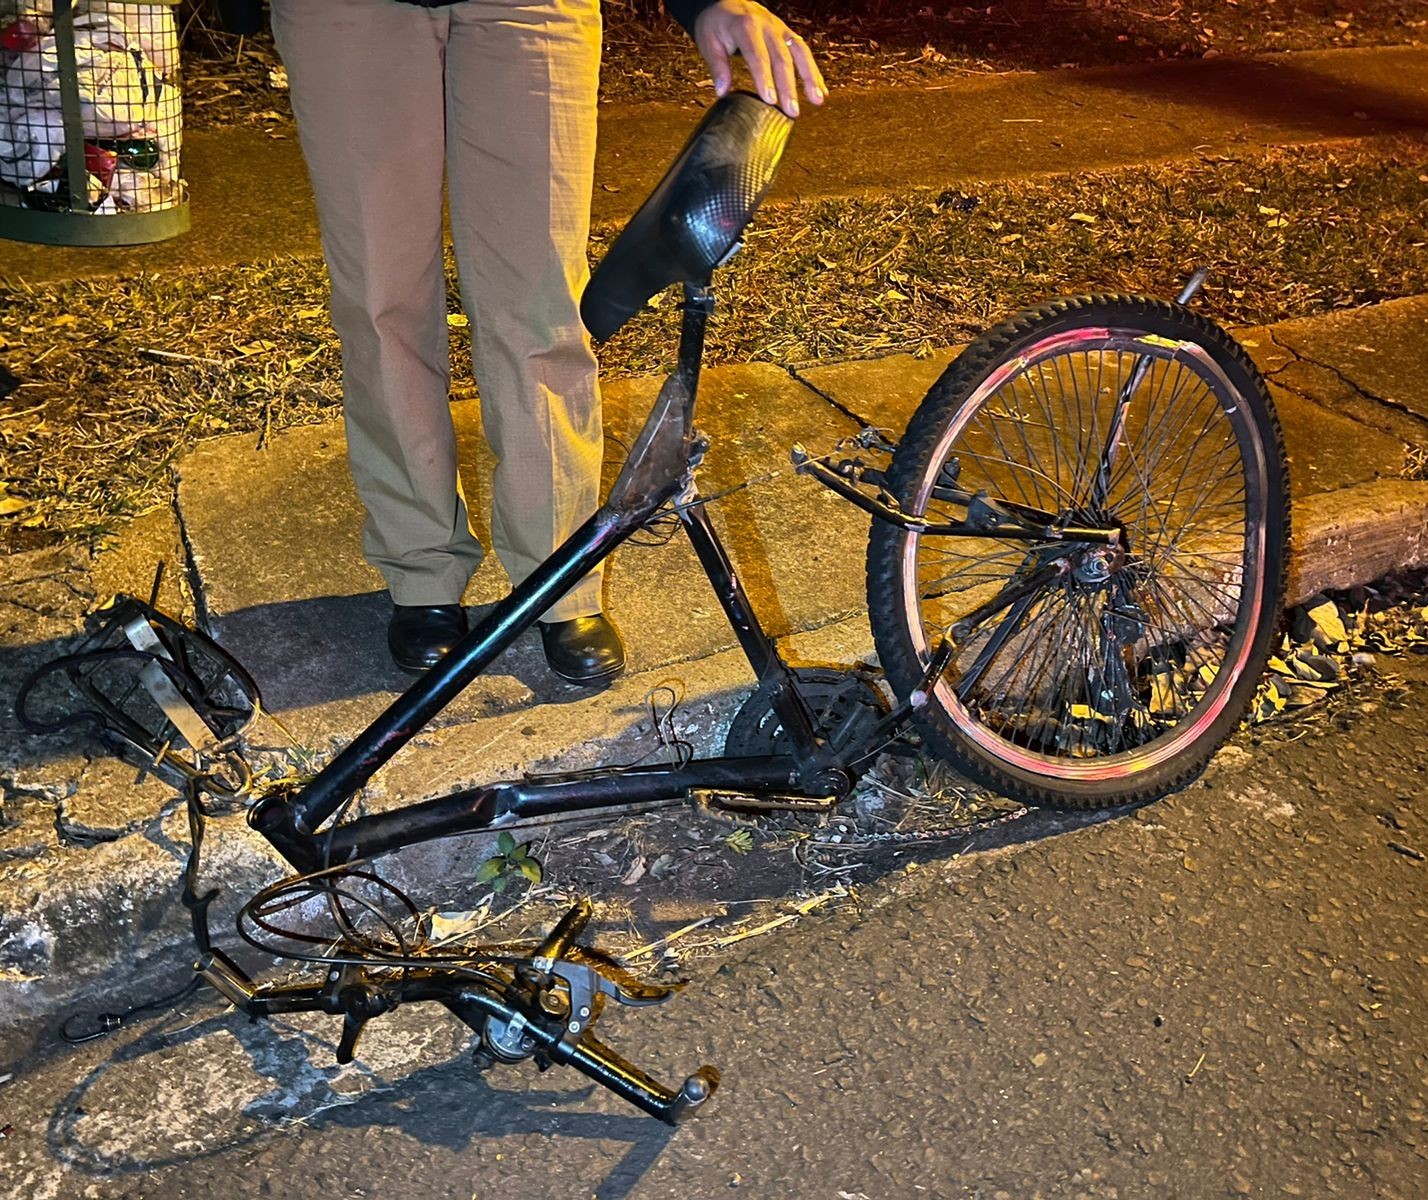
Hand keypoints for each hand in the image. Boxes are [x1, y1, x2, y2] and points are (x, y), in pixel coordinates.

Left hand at [692, 1, 826, 118]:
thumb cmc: (717, 24)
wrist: (727, 3)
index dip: (764, 78)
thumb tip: (722, 92)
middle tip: (791, 112)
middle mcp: (767, 26)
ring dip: (810, 78)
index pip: (757, 55)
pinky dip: (814, 71)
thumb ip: (717, 66)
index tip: (770, 101)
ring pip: (799, 53)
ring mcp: (781, 29)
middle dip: (788, 87)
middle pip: (781, 58)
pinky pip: (804, 52)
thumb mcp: (709, 41)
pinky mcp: (788, 34)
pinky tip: (821, 90)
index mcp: (746, 26)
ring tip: (818, 101)